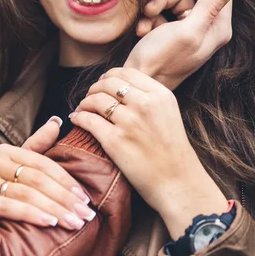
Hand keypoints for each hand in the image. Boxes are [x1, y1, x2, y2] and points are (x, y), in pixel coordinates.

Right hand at [0, 118, 94, 230]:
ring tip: (73, 223)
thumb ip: (38, 145)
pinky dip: (32, 215)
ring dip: (54, 209)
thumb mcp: (18, 165)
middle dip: (65, 198)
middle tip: (85, 215)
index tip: (86, 199)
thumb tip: (57, 120)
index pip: (44, 164)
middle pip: (38, 179)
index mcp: (6, 151)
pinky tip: (50, 223)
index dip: (67, 181)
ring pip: (27, 193)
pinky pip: (9, 207)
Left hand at [71, 68, 226, 238]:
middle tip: (89, 96)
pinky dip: (78, 117)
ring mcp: (129, 122)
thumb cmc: (173, 152)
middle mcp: (145, 104)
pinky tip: (77, 119)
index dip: (109, 76)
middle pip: (109, 83)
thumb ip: (149, 98)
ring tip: (82, 108)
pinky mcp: (115, 141)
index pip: (126, 72)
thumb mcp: (168, 114)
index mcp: (160, 95)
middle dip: (94, 87)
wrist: (178, 183)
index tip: (102, 83)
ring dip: (84, 102)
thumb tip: (122, 88)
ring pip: (95, 100)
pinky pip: (88, 120)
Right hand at [130, 0, 240, 89]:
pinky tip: (143, 27)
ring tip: (147, 16)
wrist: (138, 82)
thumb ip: (211, 5)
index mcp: (217, 27)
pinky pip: (163, 11)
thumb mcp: (188, 30)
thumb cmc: (162, 60)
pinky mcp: (171, 31)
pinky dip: (151, 16)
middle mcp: (206, 26)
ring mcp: (188, 29)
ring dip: (157, 2)